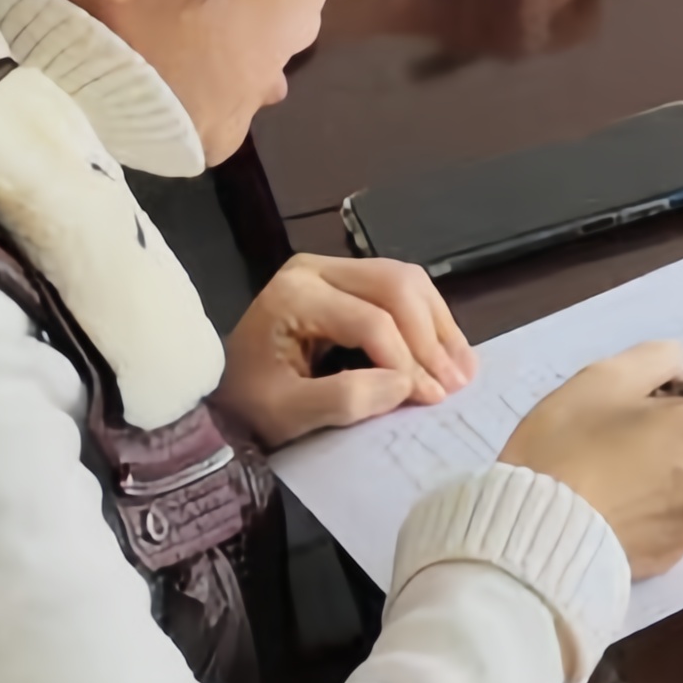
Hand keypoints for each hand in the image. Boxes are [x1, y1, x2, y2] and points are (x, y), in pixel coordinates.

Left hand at [218, 250, 474, 445]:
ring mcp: (333, 270)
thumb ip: (344, 399)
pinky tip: (446, 349)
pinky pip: (398, 289)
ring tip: (462, 368)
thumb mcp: (287, 413)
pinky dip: (426, 319)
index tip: (430, 399)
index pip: (369, 319)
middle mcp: (318, 268)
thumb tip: (405, 386)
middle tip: (455, 383)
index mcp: (297, 293)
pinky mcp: (346, 282)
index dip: (405, 359)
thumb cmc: (249, 407)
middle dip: (429, 337)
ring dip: (437, 324)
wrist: (220, 397)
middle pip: (393, 286)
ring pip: (404, 280)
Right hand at [506, 344, 682, 581]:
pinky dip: (658, 503)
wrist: (528, 542)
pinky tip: (611, 502)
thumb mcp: (604, 377)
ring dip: (674, 465)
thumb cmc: (568, 448)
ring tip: (613, 466)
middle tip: (632, 424)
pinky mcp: (670, 560)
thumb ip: (659, 358)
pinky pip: (678, 515)